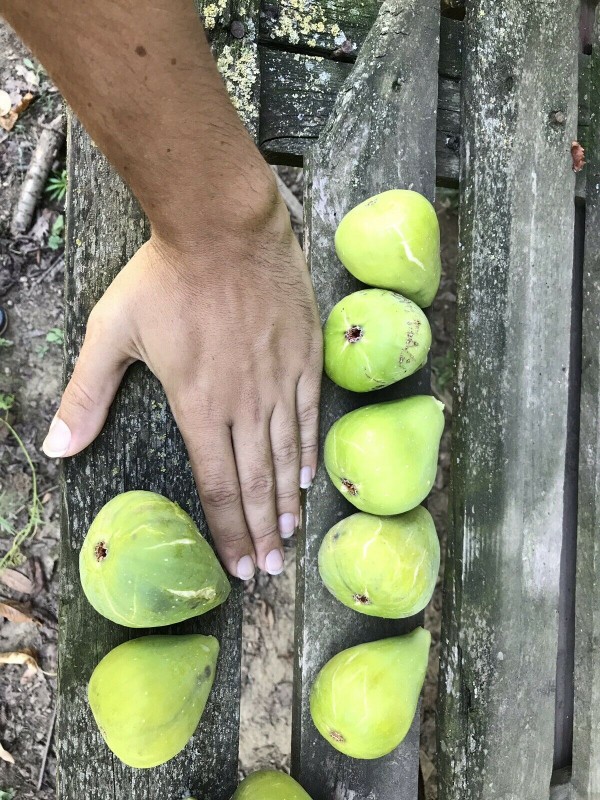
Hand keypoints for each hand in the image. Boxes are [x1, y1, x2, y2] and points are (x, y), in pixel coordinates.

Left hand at [43, 192, 321, 578]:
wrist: (222, 226)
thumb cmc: (165, 276)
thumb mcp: (111, 331)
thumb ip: (87, 394)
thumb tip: (57, 448)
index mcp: (198, 404)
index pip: (215, 484)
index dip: (227, 530)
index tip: (236, 567)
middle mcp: (243, 402)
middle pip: (254, 481)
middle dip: (260, 532)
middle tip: (270, 571)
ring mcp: (278, 379)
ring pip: (284, 454)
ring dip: (285, 502)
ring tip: (289, 537)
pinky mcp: (303, 355)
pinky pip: (308, 414)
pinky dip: (305, 451)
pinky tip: (305, 477)